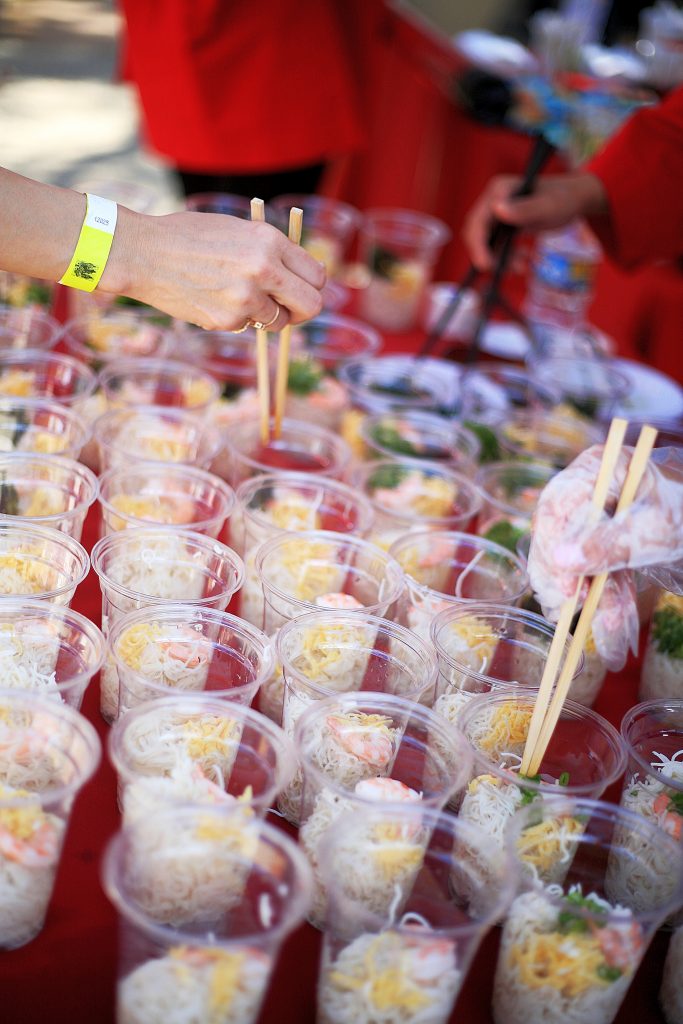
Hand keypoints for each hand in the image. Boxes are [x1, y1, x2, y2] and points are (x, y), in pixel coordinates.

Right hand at [102, 207, 325, 330]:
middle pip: (312, 306)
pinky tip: (215, 299)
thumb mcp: (237, 230)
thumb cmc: (188, 237)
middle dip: (303, 311)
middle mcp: (264, 269)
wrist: (144, 253)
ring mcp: (247, 298)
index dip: (312, 285)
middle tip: (289, 309)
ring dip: (267, 316)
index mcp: (270, 240)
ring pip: (280, 322)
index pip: (317, 275)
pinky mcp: (228, 320)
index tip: (300, 289)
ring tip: (240, 298)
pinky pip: (248, 327)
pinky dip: (238, 319)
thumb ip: (270, 251)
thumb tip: (300, 277)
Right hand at [462, 172, 607, 270]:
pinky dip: (505, 257)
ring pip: (485, 242)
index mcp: (499, 191)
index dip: (477, 245)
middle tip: (502, 271)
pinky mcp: (502, 224)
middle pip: (476, 233)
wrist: (572, 200)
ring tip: (520, 267)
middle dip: (486, 255)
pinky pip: (496, 245)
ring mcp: (497, 212)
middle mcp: (493, 200)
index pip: (477, 221)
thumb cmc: (563, 200)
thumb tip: (497, 209)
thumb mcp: (547, 207)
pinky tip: (521, 262)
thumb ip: (525, 209)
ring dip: (498, 258)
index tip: (486, 266)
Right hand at [528, 445, 682, 668]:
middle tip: (571, 608)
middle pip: (556, 533)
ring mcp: (592, 514)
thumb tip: (561, 561)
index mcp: (597, 469)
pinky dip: (601, 596)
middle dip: (563, 576)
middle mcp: (587, 488)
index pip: (556, 507)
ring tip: (591, 622)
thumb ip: (610, 544)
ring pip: (570, 556)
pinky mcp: (603, 539)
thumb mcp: (653, 530)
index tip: (567, 588)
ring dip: (583, 592)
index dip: (554, 548)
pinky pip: (592, 569)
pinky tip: (607, 625)